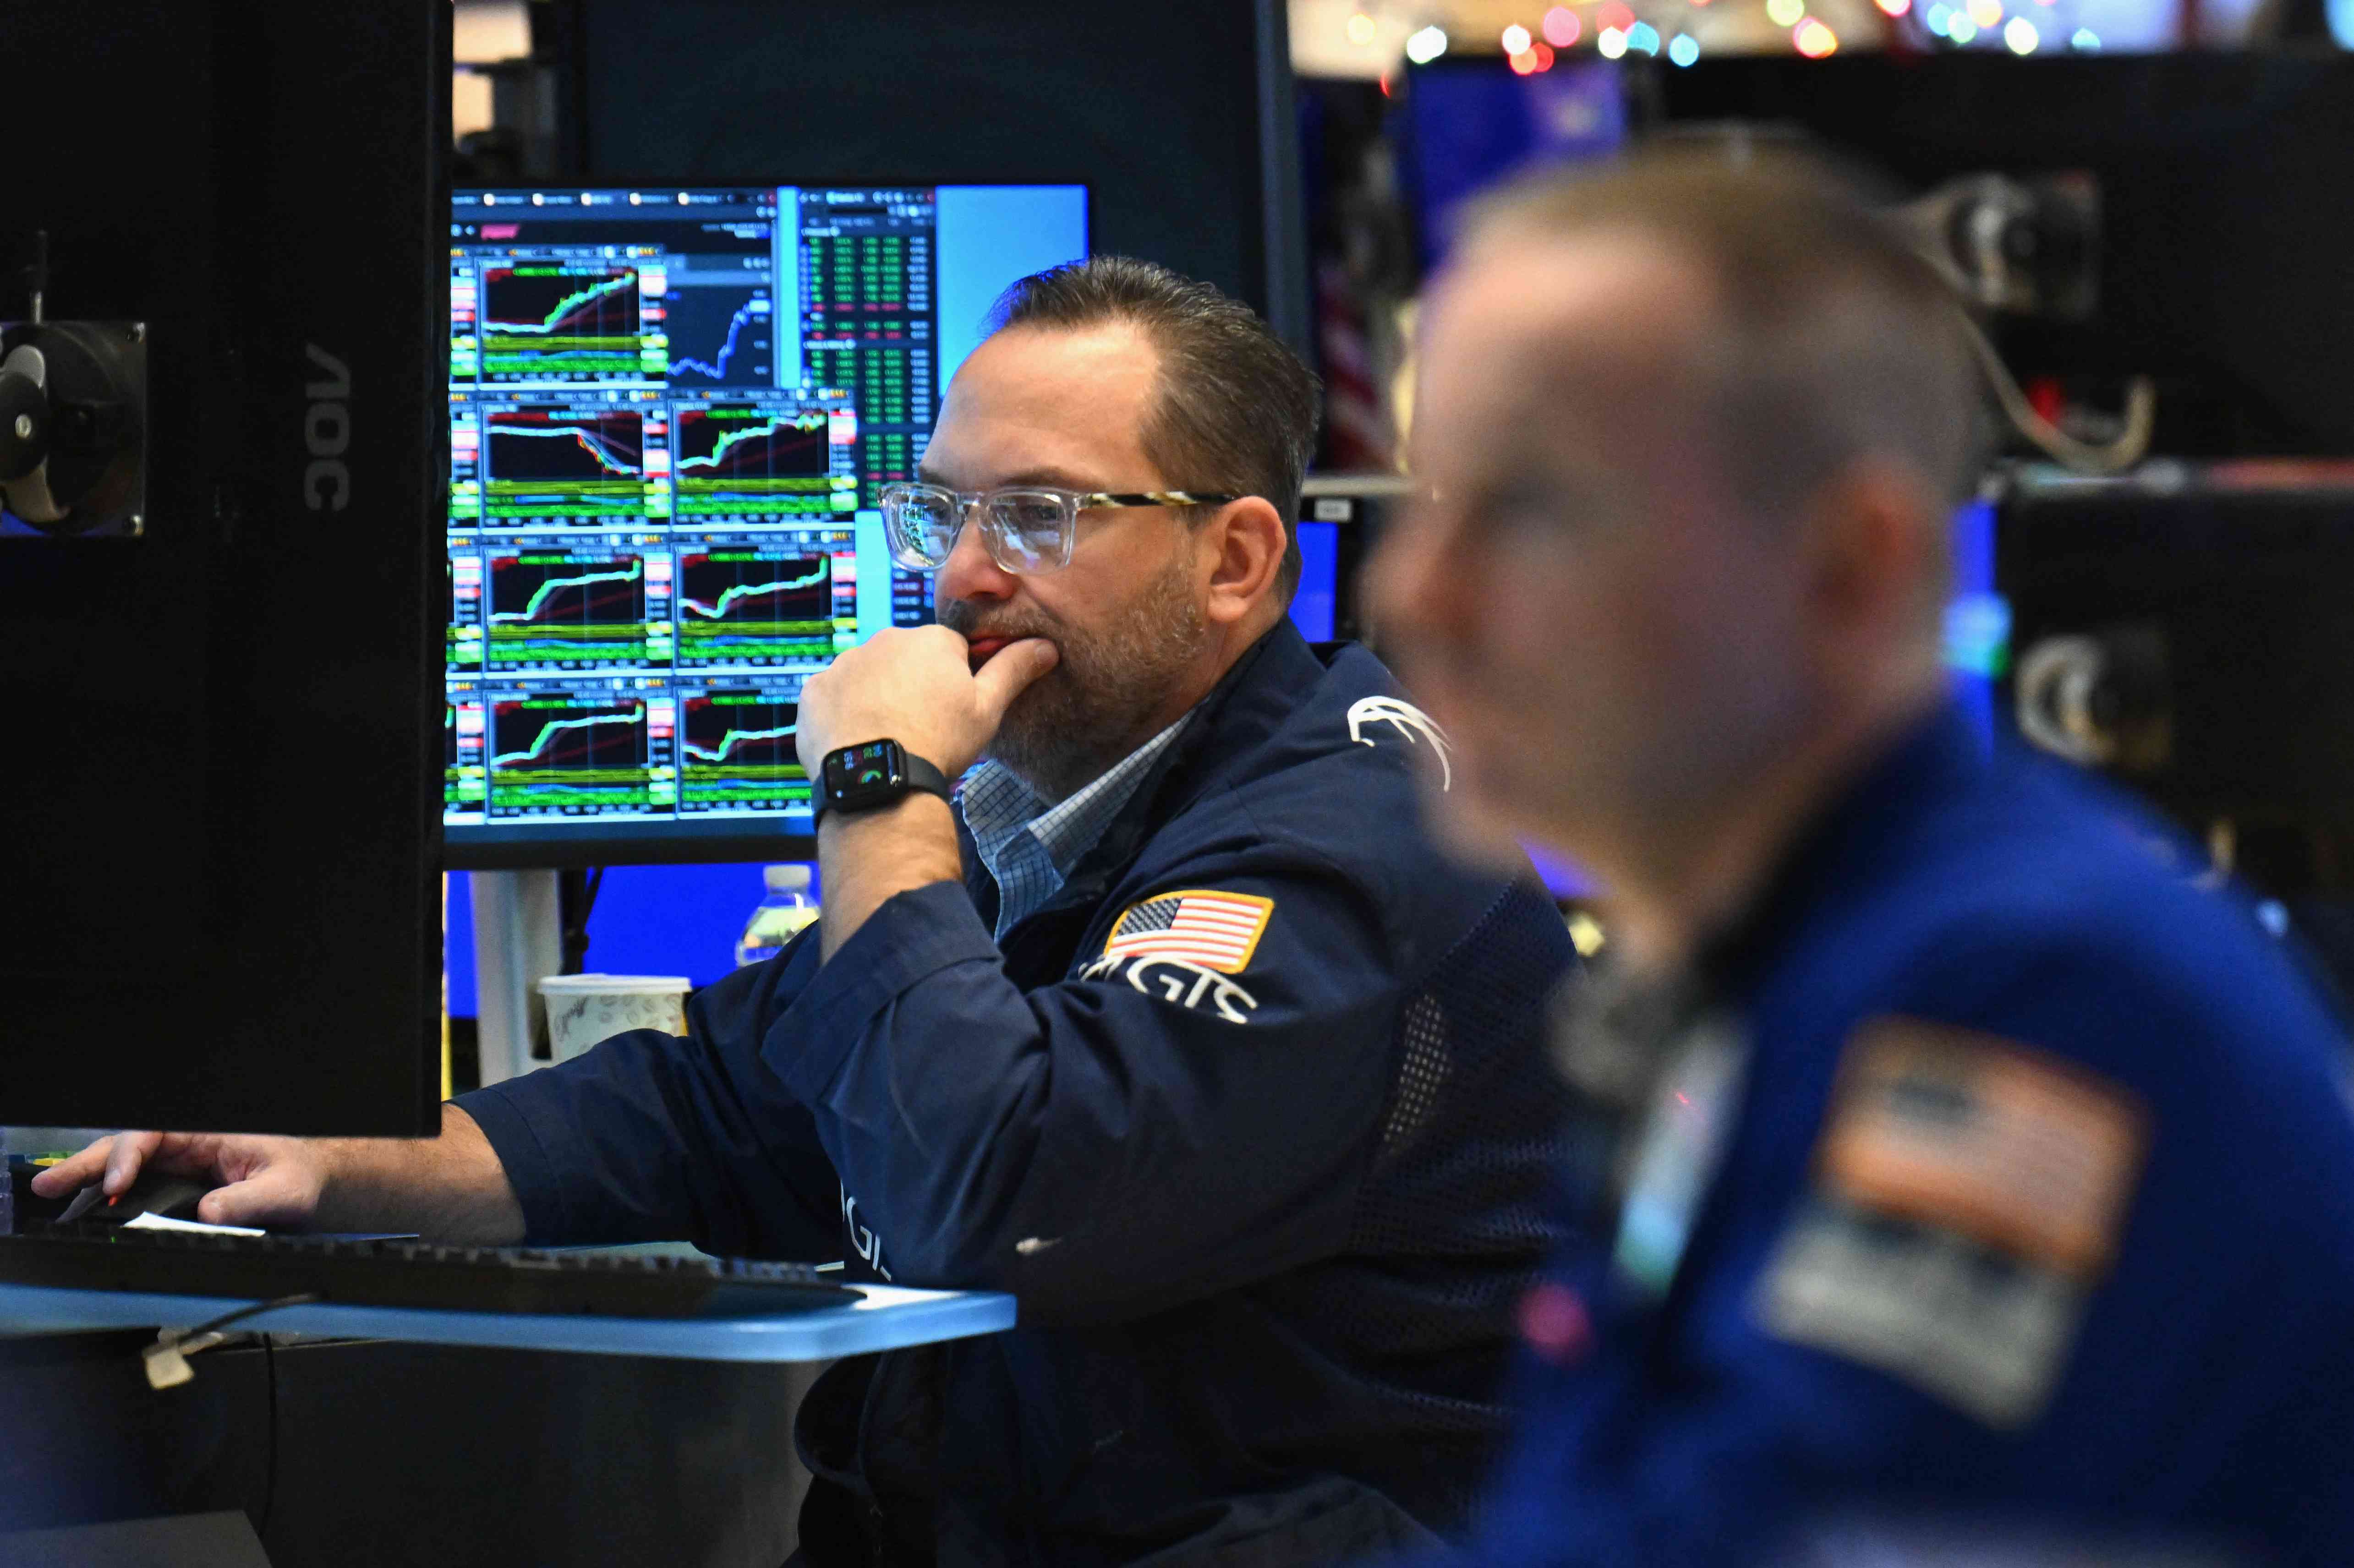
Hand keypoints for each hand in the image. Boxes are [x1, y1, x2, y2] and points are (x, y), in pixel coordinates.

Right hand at [31, 1130, 330, 1228]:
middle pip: (131, 1147)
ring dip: (89, 1177)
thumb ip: (247, 1202)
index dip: (130, 1155)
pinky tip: (83, 1205)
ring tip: (50, 1192)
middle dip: (90, 1163)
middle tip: (51, 1184)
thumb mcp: (283, 1191)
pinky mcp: (178, 1186)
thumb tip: (208, 1214)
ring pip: (127, 1165)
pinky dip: (108, 1193)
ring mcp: (181, 1165)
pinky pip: (137, 1184)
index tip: (119, 1181)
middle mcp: (191, 1145)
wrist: (315, 1185)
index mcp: (212, 1134)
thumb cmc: (302, 1178)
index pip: (157, 1135)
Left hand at [795, 624, 1057, 780]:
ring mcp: (844, 664)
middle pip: (906, 660)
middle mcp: (884, 640)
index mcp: (930, 639)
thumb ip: (1014, 670)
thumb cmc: (941, 740)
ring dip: (877, 698)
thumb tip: (1046, 645)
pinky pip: (833, 697)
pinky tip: (857, 741)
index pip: (949, 652)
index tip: (952, 713)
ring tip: (888, 738)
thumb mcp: (987, 709)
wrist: (880, 778)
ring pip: (868, 677)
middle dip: (913, 686)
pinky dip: (843, 714)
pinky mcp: (813, 690)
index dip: (954, 683)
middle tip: (922, 728)